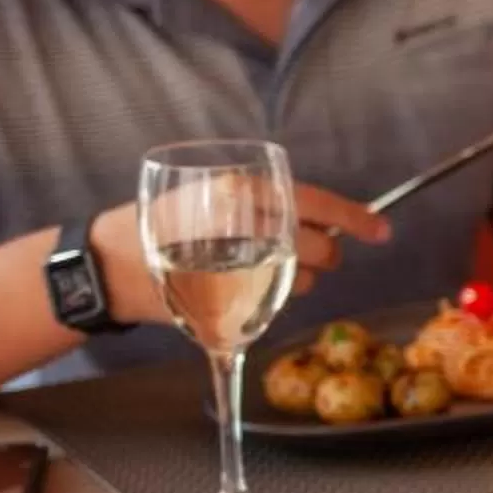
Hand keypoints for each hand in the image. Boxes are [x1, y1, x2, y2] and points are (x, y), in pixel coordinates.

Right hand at [86, 187, 390, 328]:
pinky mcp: (229, 298)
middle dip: (325, 255)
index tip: (382, 229)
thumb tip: (319, 221)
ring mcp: (237, 263)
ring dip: (296, 279)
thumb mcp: (210, 199)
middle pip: (320, 246)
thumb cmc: (162, 225)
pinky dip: (272, 297)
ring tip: (255, 268)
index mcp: (240, 190)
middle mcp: (244, 223)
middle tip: (309, 254)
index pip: (314, 202)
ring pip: (302, 279)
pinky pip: (276, 302)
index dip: (355, 217)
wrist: (110, 262)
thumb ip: (260, 206)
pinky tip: (242, 285)